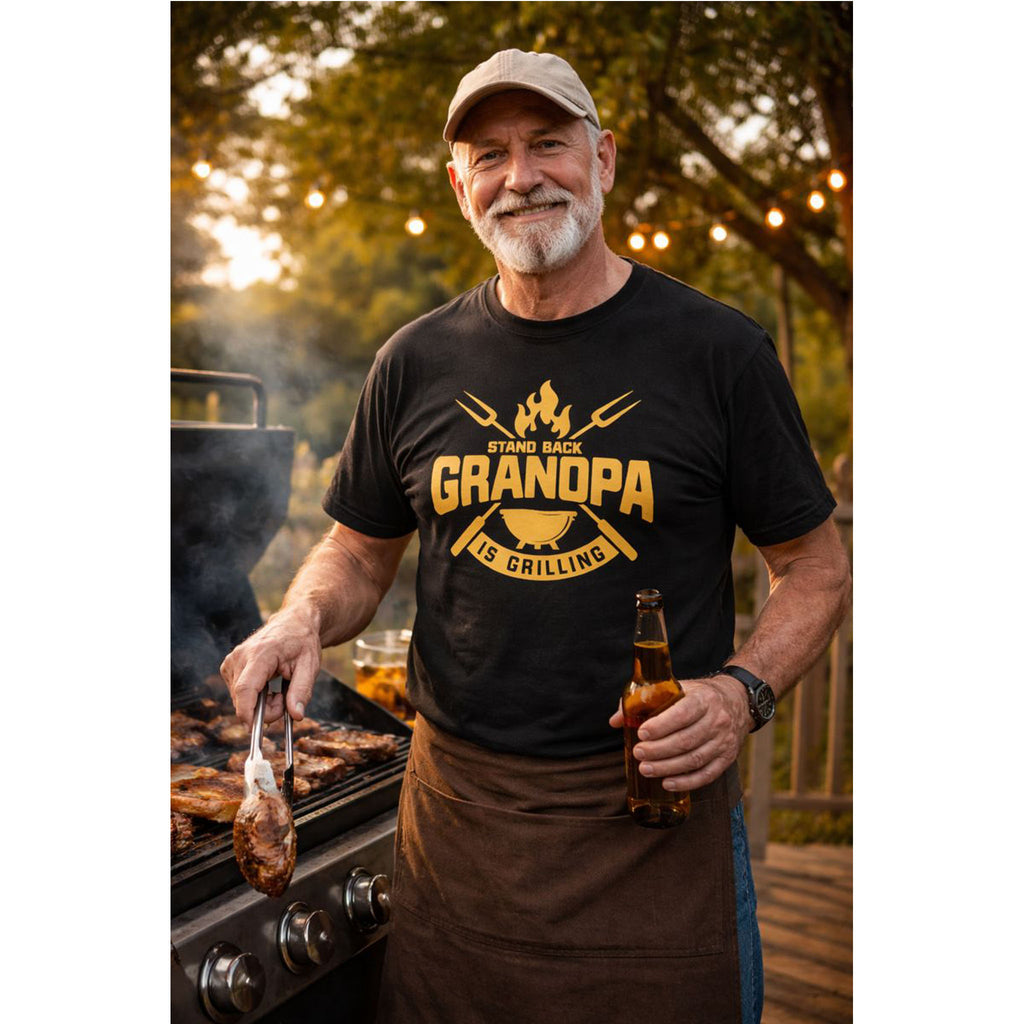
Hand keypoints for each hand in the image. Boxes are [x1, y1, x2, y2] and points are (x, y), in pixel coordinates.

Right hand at [220, 605, 322, 725]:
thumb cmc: (302, 642)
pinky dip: (253, 697)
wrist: (293, 623)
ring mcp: (232, 661)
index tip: (254, 730)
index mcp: (261, 653)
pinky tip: (267, 686)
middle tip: (286, 700)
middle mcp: (240, 656)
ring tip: (278, 689)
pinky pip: (238, 693)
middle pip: (243, 698)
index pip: (246, 688)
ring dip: (260, 703)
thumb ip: (302, 691)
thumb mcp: (310, 666)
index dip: (247, 712)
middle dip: (265, 709)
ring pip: (240, 699)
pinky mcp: (229, 667)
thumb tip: (296, 715)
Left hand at [608, 675, 751, 790]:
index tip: (642, 733)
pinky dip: (687, 782)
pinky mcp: (727, 758)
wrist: (737, 702)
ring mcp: (724, 741)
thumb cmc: (699, 696)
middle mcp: (717, 720)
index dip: (662, 725)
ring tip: (645, 769)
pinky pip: (707, 774)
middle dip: (659, 750)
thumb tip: (615, 720)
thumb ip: (646, 701)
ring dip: (668, 767)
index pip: (683, 713)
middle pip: (686, 740)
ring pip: (695, 759)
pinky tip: (667, 783)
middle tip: (638, 753)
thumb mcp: (678, 689)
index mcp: (704, 699)